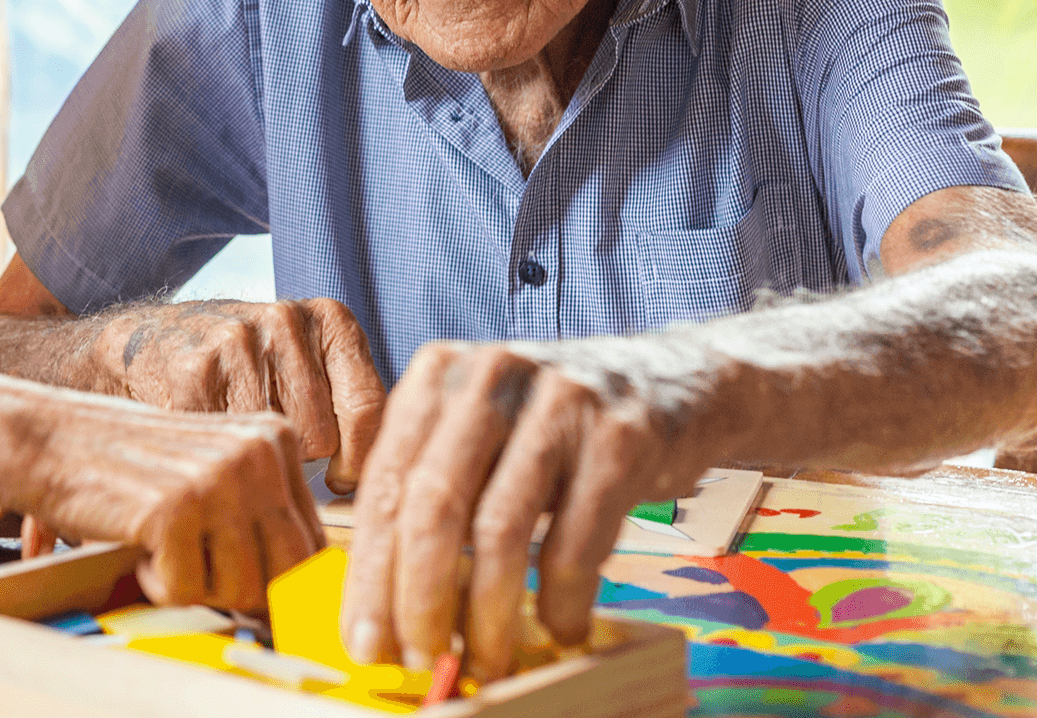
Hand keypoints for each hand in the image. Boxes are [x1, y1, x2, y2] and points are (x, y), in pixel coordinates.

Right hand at [23, 395, 324, 611]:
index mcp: (276, 438)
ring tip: (160, 540)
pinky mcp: (176, 509)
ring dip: (194, 584)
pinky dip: (155, 583)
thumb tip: (303, 598)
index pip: (313, 544)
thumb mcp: (215, 473)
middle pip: (287, 573)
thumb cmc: (131, 469)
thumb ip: (263, 517)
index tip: (233, 574)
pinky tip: (136, 539)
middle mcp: (259, 452)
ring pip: (242, 590)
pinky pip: (187, 592)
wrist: (52, 439)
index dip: (274, 578)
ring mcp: (220, 478)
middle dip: (239, 589)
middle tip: (191, 562)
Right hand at [96, 298, 386, 492]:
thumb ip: (349, 408)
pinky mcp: (192, 369)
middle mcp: (287, 319)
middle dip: (299, 459)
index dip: (358, 461)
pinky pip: (226, 444)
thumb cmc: (244, 370)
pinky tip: (204, 433)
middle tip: (268, 445)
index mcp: (330, 318)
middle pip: (323, 438)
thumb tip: (388, 484)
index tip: (338, 480)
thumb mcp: (308, 368)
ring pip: (275, 445)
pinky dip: (216, 456)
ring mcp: (237, 341)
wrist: (145, 342)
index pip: (369, 410)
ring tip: (235, 435)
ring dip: (256, 458)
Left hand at [340, 341, 728, 680]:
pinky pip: (577, 540)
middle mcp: (490, 377)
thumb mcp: (481, 430)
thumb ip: (430, 491)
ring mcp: (558, 403)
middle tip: (421, 660)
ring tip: (485, 660)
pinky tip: (561, 628)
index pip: (384, 484)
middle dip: (419, 599)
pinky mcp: (620, 439)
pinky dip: (562, 600)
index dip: (370, 572)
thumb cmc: (555, 423)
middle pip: (432, 506)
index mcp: (438, 375)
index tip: (364, 640)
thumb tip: (382, 602)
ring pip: (500, 529)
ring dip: (487, 614)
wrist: (672, 382)